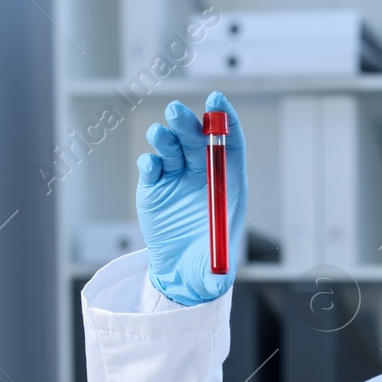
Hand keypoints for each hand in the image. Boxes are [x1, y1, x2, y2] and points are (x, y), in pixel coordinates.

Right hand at [136, 91, 248, 305]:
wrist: (180, 274)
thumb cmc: (207, 268)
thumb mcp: (214, 275)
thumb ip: (216, 275)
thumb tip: (217, 278)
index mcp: (229, 186)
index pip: (231, 145)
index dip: (226, 121)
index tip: (217, 102)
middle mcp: (205, 176)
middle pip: (199, 140)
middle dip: (189, 123)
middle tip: (177, 112)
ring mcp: (178, 178)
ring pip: (173, 147)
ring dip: (166, 138)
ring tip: (161, 139)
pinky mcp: (154, 186)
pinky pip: (152, 166)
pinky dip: (150, 161)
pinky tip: (152, 167)